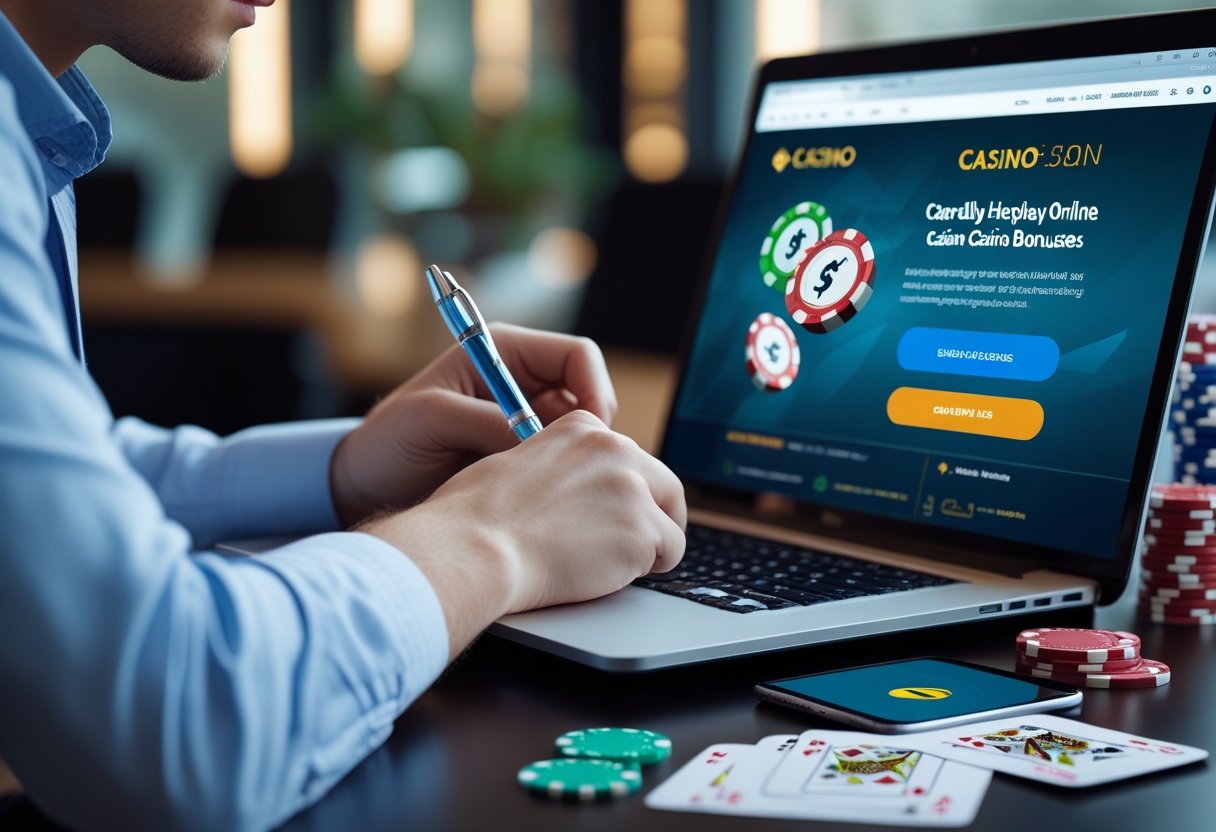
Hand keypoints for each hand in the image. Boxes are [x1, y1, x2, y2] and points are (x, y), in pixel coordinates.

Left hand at [330, 324, 618, 525]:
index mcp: (504, 353)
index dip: (595, 388)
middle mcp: (523, 384)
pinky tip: (543, 503)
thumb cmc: (386, 441)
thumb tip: (536, 437)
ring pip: (581, 437)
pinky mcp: (523, 460)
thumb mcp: (429, 419)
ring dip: (577, 461)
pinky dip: (562, 483)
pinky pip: (562, 467)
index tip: (591, 431)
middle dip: (591, 433)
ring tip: (553, 490)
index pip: (578, 357)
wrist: (363, 487)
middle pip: (589, 398)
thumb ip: (485, 420)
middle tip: (578, 471)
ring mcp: (526, 423)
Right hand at [359, 410, 686, 657]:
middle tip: (633, 541)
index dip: (626, 488)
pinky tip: (616, 574)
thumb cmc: (477, 517)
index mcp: (583, 429)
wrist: (477, 550)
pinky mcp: (643, 531)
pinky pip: (672, 552)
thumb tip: (579, 490)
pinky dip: (650, 568)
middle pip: (663, 483)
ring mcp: (633, 489)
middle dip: (653, 514)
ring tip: (618, 562)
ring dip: (652, 544)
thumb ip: (560, 468)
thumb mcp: (518, 462)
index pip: (629, 456)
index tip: (615, 510)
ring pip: (671, 520)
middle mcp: (615, 449)